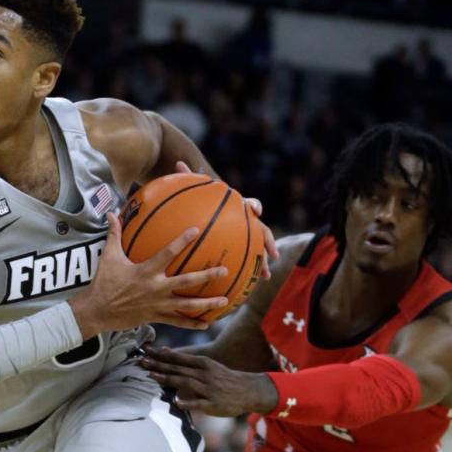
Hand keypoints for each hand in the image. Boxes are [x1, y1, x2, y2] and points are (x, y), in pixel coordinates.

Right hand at [69, 212, 228, 337]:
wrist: (97, 312)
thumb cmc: (103, 283)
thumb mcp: (109, 257)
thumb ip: (114, 235)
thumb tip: (111, 214)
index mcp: (146, 271)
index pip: (168, 253)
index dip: (182, 241)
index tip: (197, 231)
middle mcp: (156, 288)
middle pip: (187, 281)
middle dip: (206, 276)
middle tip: (223, 270)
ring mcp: (158, 304)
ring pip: (187, 305)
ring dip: (207, 303)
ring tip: (224, 300)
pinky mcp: (156, 317)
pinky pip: (177, 322)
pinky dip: (192, 324)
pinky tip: (206, 324)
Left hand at [139, 344, 278, 415]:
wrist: (249, 390)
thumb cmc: (224, 379)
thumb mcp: (208, 366)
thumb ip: (188, 362)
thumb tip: (167, 353)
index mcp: (203, 364)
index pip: (178, 358)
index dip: (161, 355)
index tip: (145, 351)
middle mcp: (204, 374)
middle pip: (177, 368)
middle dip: (158, 365)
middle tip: (141, 362)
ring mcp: (208, 388)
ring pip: (185, 382)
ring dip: (167, 379)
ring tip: (151, 376)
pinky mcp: (213, 403)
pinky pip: (198, 402)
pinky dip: (187, 401)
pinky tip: (176, 401)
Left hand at [174, 161, 273, 278]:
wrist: (208, 210)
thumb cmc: (200, 201)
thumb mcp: (194, 191)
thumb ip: (188, 177)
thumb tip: (178, 161)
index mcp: (238, 207)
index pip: (250, 204)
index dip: (254, 207)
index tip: (255, 210)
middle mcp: (246, 222)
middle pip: (262, 230)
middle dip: (268, 242)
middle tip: (273, 254)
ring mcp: (246, 236)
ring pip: (259, 249)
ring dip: (264, 262)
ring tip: (267, 276)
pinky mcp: (241, 249)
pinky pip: (247, 263)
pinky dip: (247, 275)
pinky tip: (245, 290)